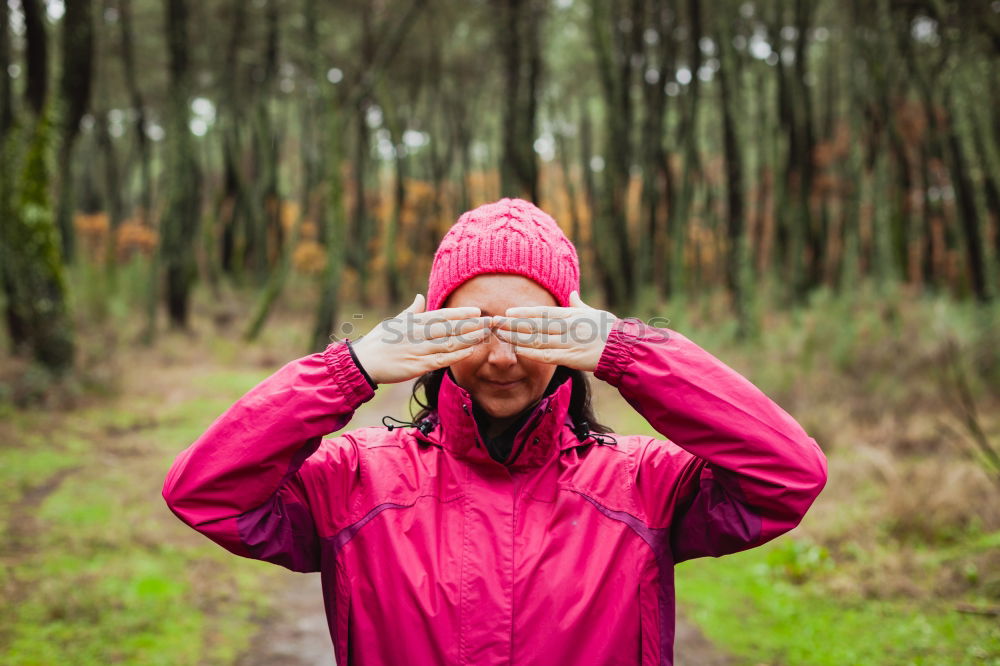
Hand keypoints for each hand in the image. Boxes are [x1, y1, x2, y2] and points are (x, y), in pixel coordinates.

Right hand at [351, 294, 490, 384]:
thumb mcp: (394, 321)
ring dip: (469, 339)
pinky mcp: (417, 366)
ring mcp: (419, 350)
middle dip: (472, 325)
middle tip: (491, 322)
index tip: (477, 311)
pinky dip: (456, 355)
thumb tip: (421, 296)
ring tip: (485, 335)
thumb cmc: (377, 341)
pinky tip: (470, 351)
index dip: (461, 313)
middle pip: (450, 328)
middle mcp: (418, 334)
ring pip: (449, 343)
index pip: (442, 315)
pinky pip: (441, 360)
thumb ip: (412, 311)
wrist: (363, 362)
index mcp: (414, 322)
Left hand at [490, 291, 617, 372]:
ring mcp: (568, 342)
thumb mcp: (594, 313)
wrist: (623, 349)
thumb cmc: (610, 329)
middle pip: (535, 325)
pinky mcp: (570, 358)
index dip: (524, 312)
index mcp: (572, 315)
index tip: (509, 311)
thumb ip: (579, 305)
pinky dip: (531, 353)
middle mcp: (567, 327)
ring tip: (502, 336)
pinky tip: (519, 350)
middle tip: (497, 322)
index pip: (543, 312)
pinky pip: (546, 355)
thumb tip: (572, 294)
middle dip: (514, 324)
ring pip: (537, 339)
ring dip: (518, 337)